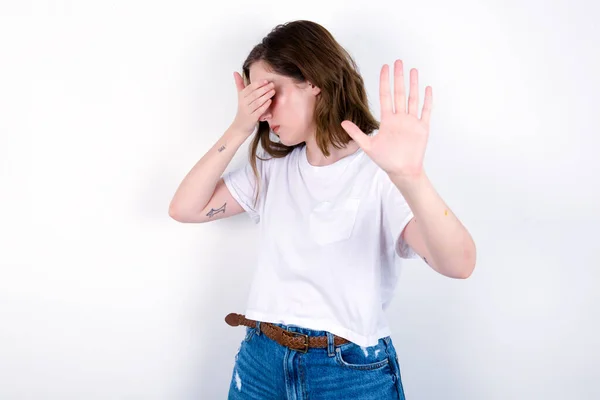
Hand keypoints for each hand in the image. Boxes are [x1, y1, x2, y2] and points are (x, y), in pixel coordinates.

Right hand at [230, 72, 275, 135]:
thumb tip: (235, 72)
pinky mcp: (252, 118)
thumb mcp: (240, 96)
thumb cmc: (243, 110)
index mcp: (241, 97)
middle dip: (264, 89)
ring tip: (273, 91)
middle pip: (254, 94)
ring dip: (266, 96)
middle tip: (272, 85)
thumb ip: (239, 84)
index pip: (250, 88)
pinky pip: (259, 111)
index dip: (258, 84)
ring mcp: (247, 111)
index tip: (266, 81)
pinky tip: (270, 101)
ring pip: (257, 102)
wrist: (240, 126)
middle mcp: (243, 103)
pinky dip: (265, 105)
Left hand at [341, 60, 432, 180]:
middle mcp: (399, 118)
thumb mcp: (368, 146)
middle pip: (399, 93)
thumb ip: (357, 133)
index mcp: (387, 120)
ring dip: (413, 85)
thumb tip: (342, 122)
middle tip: (398, 62)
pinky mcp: (422, 128)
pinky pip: (426, 111)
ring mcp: (411, 121)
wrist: (402, 171)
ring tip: (413, 70)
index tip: (384, 67)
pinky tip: (427, 89)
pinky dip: (427, 100)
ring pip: (413, 99)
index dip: (384, 81)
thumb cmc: (386, 160)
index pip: (385, 96)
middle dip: (398, 77)